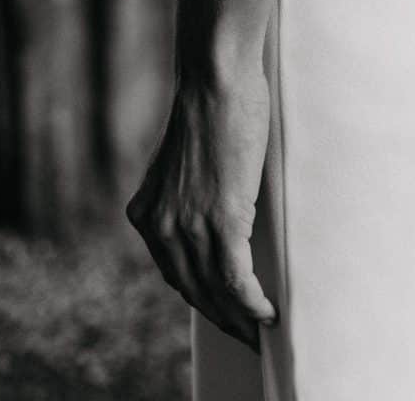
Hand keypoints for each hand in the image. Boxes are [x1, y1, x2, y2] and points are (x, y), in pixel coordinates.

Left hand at [126, 63, 277, 350]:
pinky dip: (252, 303)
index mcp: (147, 213)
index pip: (175, 273)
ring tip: (260, 331)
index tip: (223, 312)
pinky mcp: (221, 221)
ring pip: (215, 291)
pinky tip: (267, 313)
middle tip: (246, 336)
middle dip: (221, 318)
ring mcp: (189, 226)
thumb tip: (212, 212)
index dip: (201, 298)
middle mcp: (161, 226)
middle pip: (193, 290)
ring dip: (240, 318)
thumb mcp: (186, 161)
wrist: (216, 78)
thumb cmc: (212, 106)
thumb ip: (188, 194)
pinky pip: (236, 279)